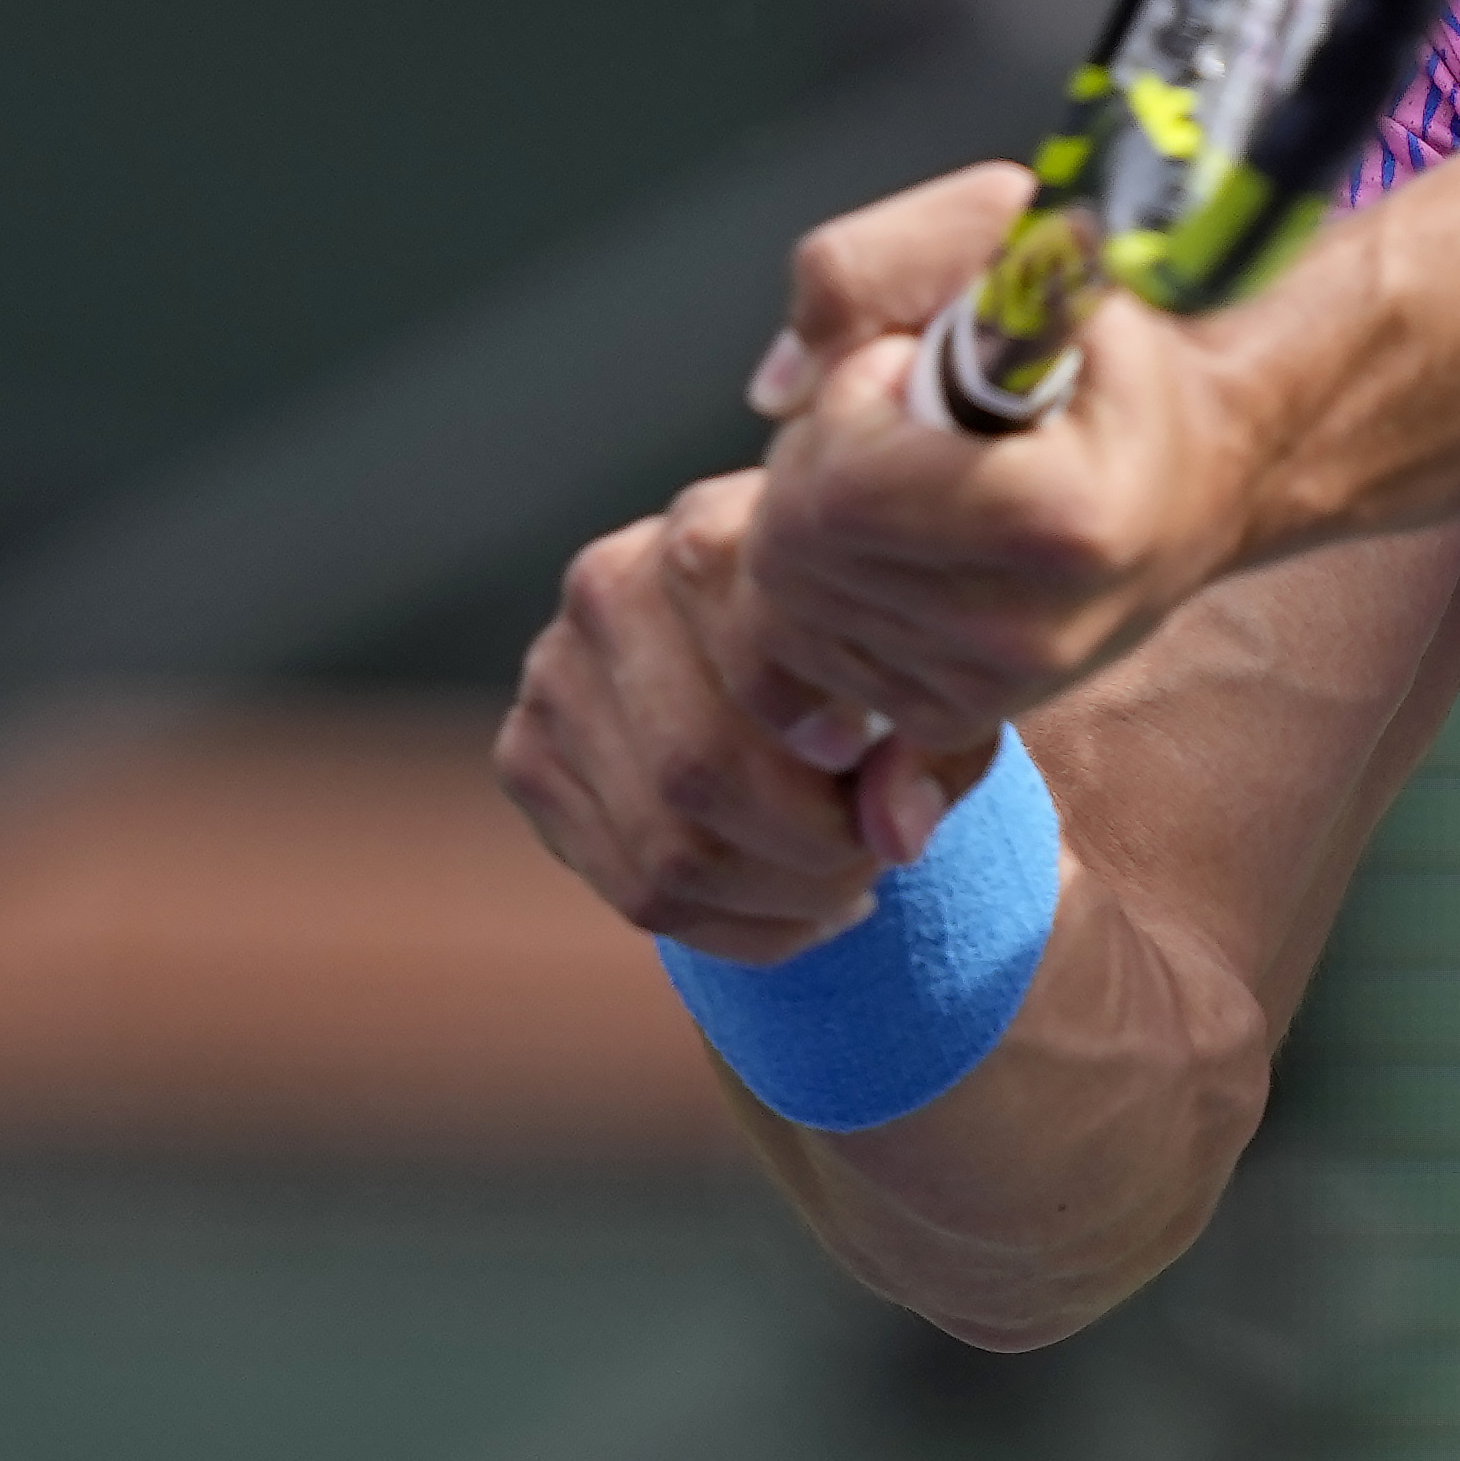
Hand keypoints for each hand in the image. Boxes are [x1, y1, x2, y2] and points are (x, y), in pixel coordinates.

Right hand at [496, 468, 992, 959]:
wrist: (775, 623)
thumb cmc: (869, 639)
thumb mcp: (928, 669)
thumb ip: (933, 742)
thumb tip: (890, 835)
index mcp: (708, 530)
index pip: (757, 672)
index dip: (827, 759)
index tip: (881, 782)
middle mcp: (608, 587)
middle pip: (698, 773)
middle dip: (810, 852)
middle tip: (876, 857)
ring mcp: (555, 673)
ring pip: (664, 851)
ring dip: (777, 900)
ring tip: (848, 884)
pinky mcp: (526, 752)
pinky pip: (629, 891)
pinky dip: (731, 930)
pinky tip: (799, 909)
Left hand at [727, 162, 1279, 774]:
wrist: (1201, 462)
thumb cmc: (1106, 344)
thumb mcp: (1013, 243)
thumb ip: (870, 268)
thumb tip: (772, 388)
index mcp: (1060, 518)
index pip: (842, 490)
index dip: (849, 401)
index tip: (911, 365)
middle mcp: (1028, 629)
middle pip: (796, 550)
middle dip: (818, 456)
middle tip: (902, 415)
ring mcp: (991, 685)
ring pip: (785, 602)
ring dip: (815, 517)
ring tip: (911, 472)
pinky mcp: (954, 713)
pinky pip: (804, 650)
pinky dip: (821, 579)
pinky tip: (897, 535)